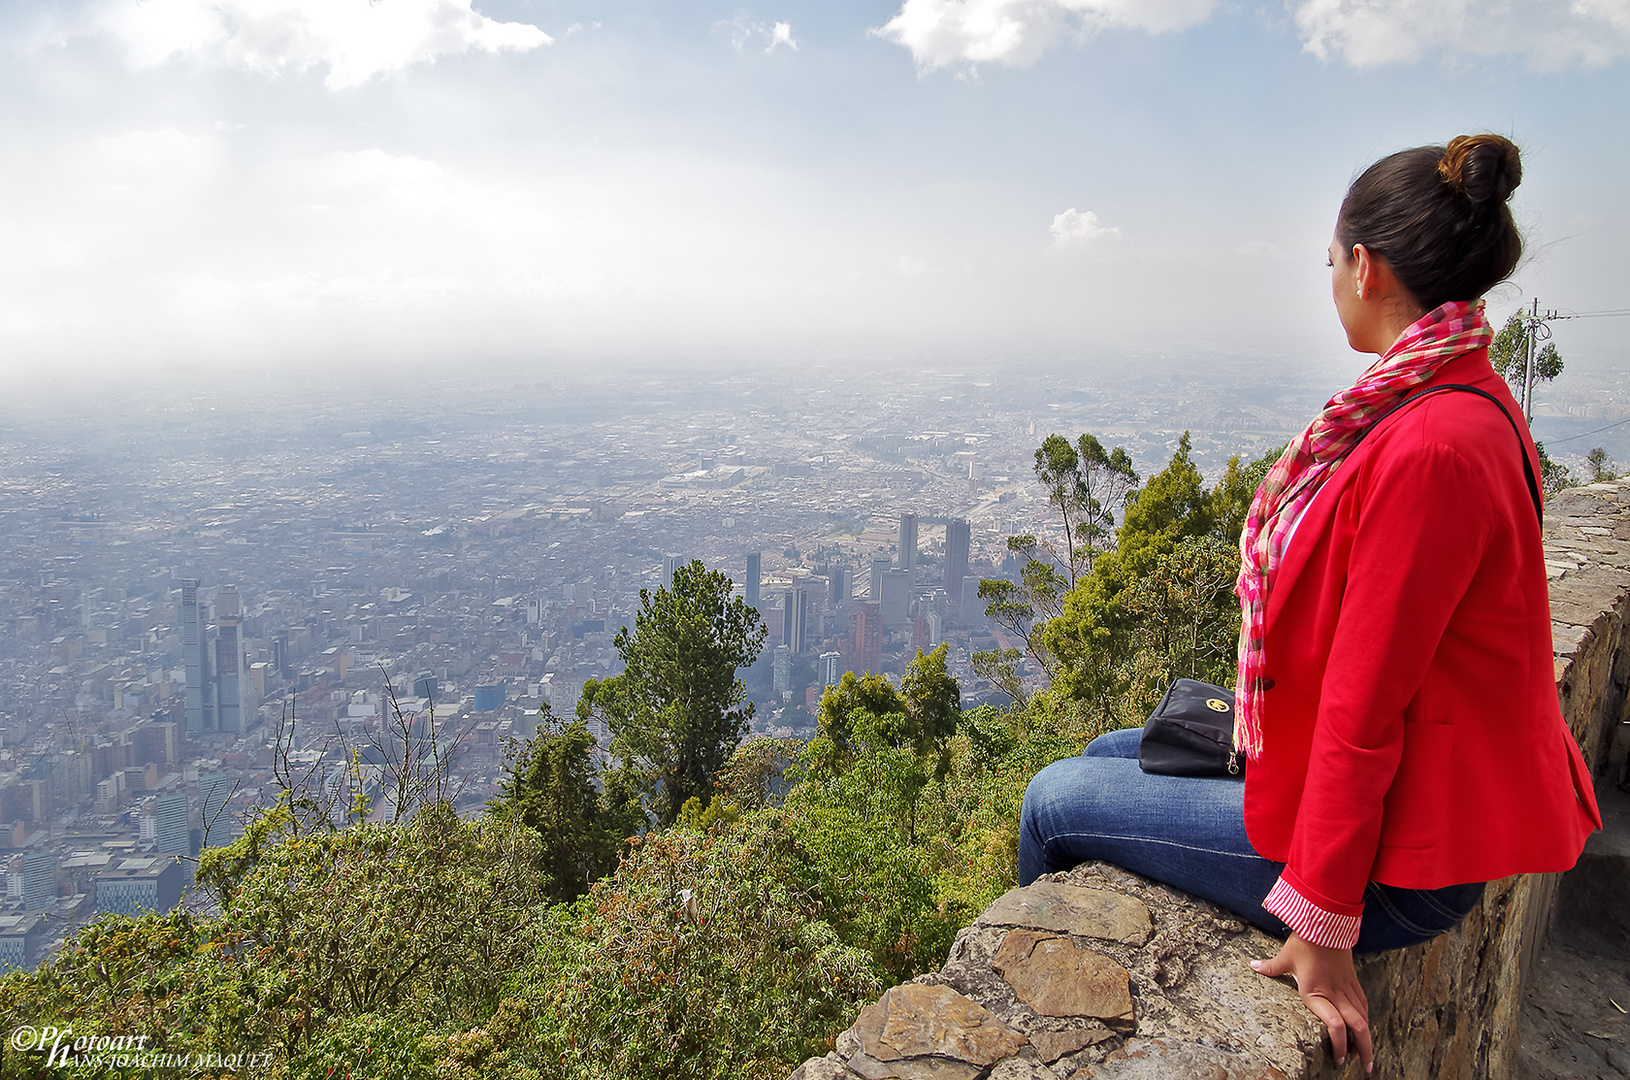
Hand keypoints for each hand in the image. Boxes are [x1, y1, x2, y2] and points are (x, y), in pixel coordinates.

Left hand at [1251, 933, 1371, 1072]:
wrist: (1326, 923)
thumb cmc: (1305, 941)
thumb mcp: (1285, 956)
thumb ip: (1270, 966)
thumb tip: (1253, 966)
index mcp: (1316, 991)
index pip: (1335, 1025)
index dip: (1340, 1044)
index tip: (1340, 1058)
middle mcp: (1334, 993)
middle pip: (1357, 1026)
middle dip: (1364, 1049)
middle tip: (1366, 1067)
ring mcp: (1346, 986)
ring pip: (1363, 1017)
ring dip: (1367, 1036)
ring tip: (1367, 1055)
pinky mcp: (1353, 979)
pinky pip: (1363, 1003)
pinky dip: (1366, 1018)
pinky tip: (1366, 1027)